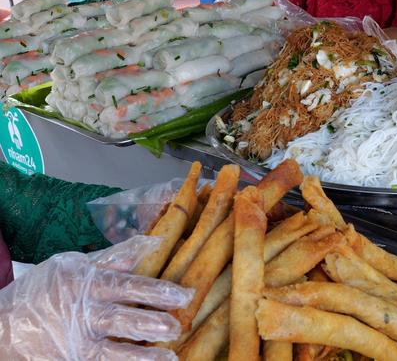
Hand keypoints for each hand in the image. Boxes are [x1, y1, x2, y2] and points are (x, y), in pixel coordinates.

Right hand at [0, 236, 192, 360]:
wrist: (3, 323)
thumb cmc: (45, 287)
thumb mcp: (73, 265)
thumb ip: (111, 258)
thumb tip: (149, 243)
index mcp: (87, 282)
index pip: (127, 285)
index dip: (156, 290)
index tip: (183, 295)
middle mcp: (84, 312)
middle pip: (122, 318)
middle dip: (151, 322)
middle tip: (177, 326)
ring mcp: (78, 340)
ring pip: (113, 350)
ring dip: (143, 355)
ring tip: (170, 357)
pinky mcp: (73, 360)